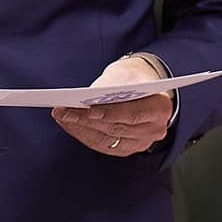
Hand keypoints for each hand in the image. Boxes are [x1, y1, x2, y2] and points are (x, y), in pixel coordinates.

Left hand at [51, 54, 172, 156]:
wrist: (140, 86)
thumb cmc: (131, 77)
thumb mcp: (125, 74)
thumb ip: (111, 87)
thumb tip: (88, 98)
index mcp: (160, 108)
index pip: (133, 114)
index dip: (110, 113)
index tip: (89, 110)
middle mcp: (155, 130)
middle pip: (116, 128)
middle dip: (86, 120)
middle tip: (63, 111)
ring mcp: (142, 142)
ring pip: (106, 139)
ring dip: (80, 128)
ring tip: (61, 116)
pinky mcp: (127, 148)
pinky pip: (102, 145)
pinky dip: (83, 134)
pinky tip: (69, 124)